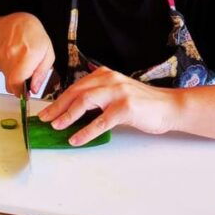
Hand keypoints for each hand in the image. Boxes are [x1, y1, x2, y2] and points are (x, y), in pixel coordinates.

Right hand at [0, 13, 54, 94]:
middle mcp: (12, 56)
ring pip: (8, 79)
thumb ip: (42, 73)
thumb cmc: (35, 37)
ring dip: (17, 79)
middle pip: (12, 84)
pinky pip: (4, 73)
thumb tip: (34, 89)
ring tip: (24, 66)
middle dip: (21, 88)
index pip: (18, 81)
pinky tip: (17, 62)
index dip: (21, 92)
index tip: (27, 95)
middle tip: (28, 84)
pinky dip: (11, 72)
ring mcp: (2, 57)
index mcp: (29, 54)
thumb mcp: (48, 53)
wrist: (15, 23)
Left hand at [36, 67, 180, 145]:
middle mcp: (110, 80)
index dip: (59, 99)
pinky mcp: (125, 107)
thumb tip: (74, 113)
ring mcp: (118, 92)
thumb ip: (99, 98)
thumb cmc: (144, 104)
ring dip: (67, 116)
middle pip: (76, 92)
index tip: (47, 111)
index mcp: (106, 75)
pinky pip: (100, 121)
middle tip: (44, 120)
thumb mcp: (118, 94)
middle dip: (57, 107)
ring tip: (57, 127)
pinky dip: (85, 131)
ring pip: (85, 102)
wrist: (169, 107)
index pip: (76, 86)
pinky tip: (76, 139)